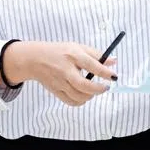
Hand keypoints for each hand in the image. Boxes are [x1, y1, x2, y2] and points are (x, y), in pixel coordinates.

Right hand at [1, 40, 116, 105]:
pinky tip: (84, 95)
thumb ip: (97, 55)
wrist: (36, 59)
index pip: (92, 65)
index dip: (105, 72)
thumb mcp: (78, 47)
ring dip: (90, 95)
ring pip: (78, 96)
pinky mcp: (55, 91)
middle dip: (98, 89)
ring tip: (94, 90)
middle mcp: (66, 70)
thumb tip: (114, 62)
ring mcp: (59, 82)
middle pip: (84, 85)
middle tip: (105, 87)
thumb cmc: (60, 52)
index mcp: (73, 55)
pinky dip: (81, 101)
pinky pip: (71, 102)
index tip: (114, 76)